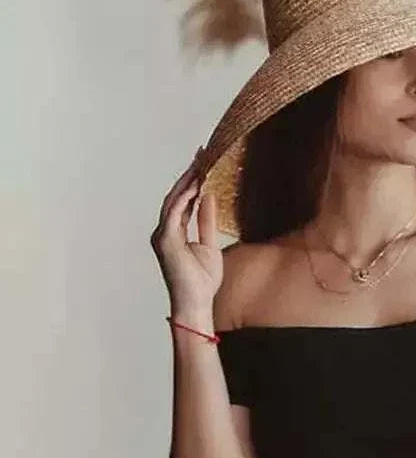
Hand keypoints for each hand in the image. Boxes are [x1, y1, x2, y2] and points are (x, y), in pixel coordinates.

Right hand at [149, 147, 222, 311]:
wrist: (196, 303)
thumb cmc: (202, 280)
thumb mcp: (209, 244)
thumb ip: (206, 221)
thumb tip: (208, 198)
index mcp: (174, 232)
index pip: (184, 200)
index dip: (193, 181)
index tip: (204, 163)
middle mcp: (165, 231)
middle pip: (177, 196)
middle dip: (189, 175)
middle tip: (202, 154)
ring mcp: (163, 235)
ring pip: (174, 201)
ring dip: (187, 181)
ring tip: (200, 164)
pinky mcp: (166, 241)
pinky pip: (174, 214)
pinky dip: (184, 198)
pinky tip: (195, 185)